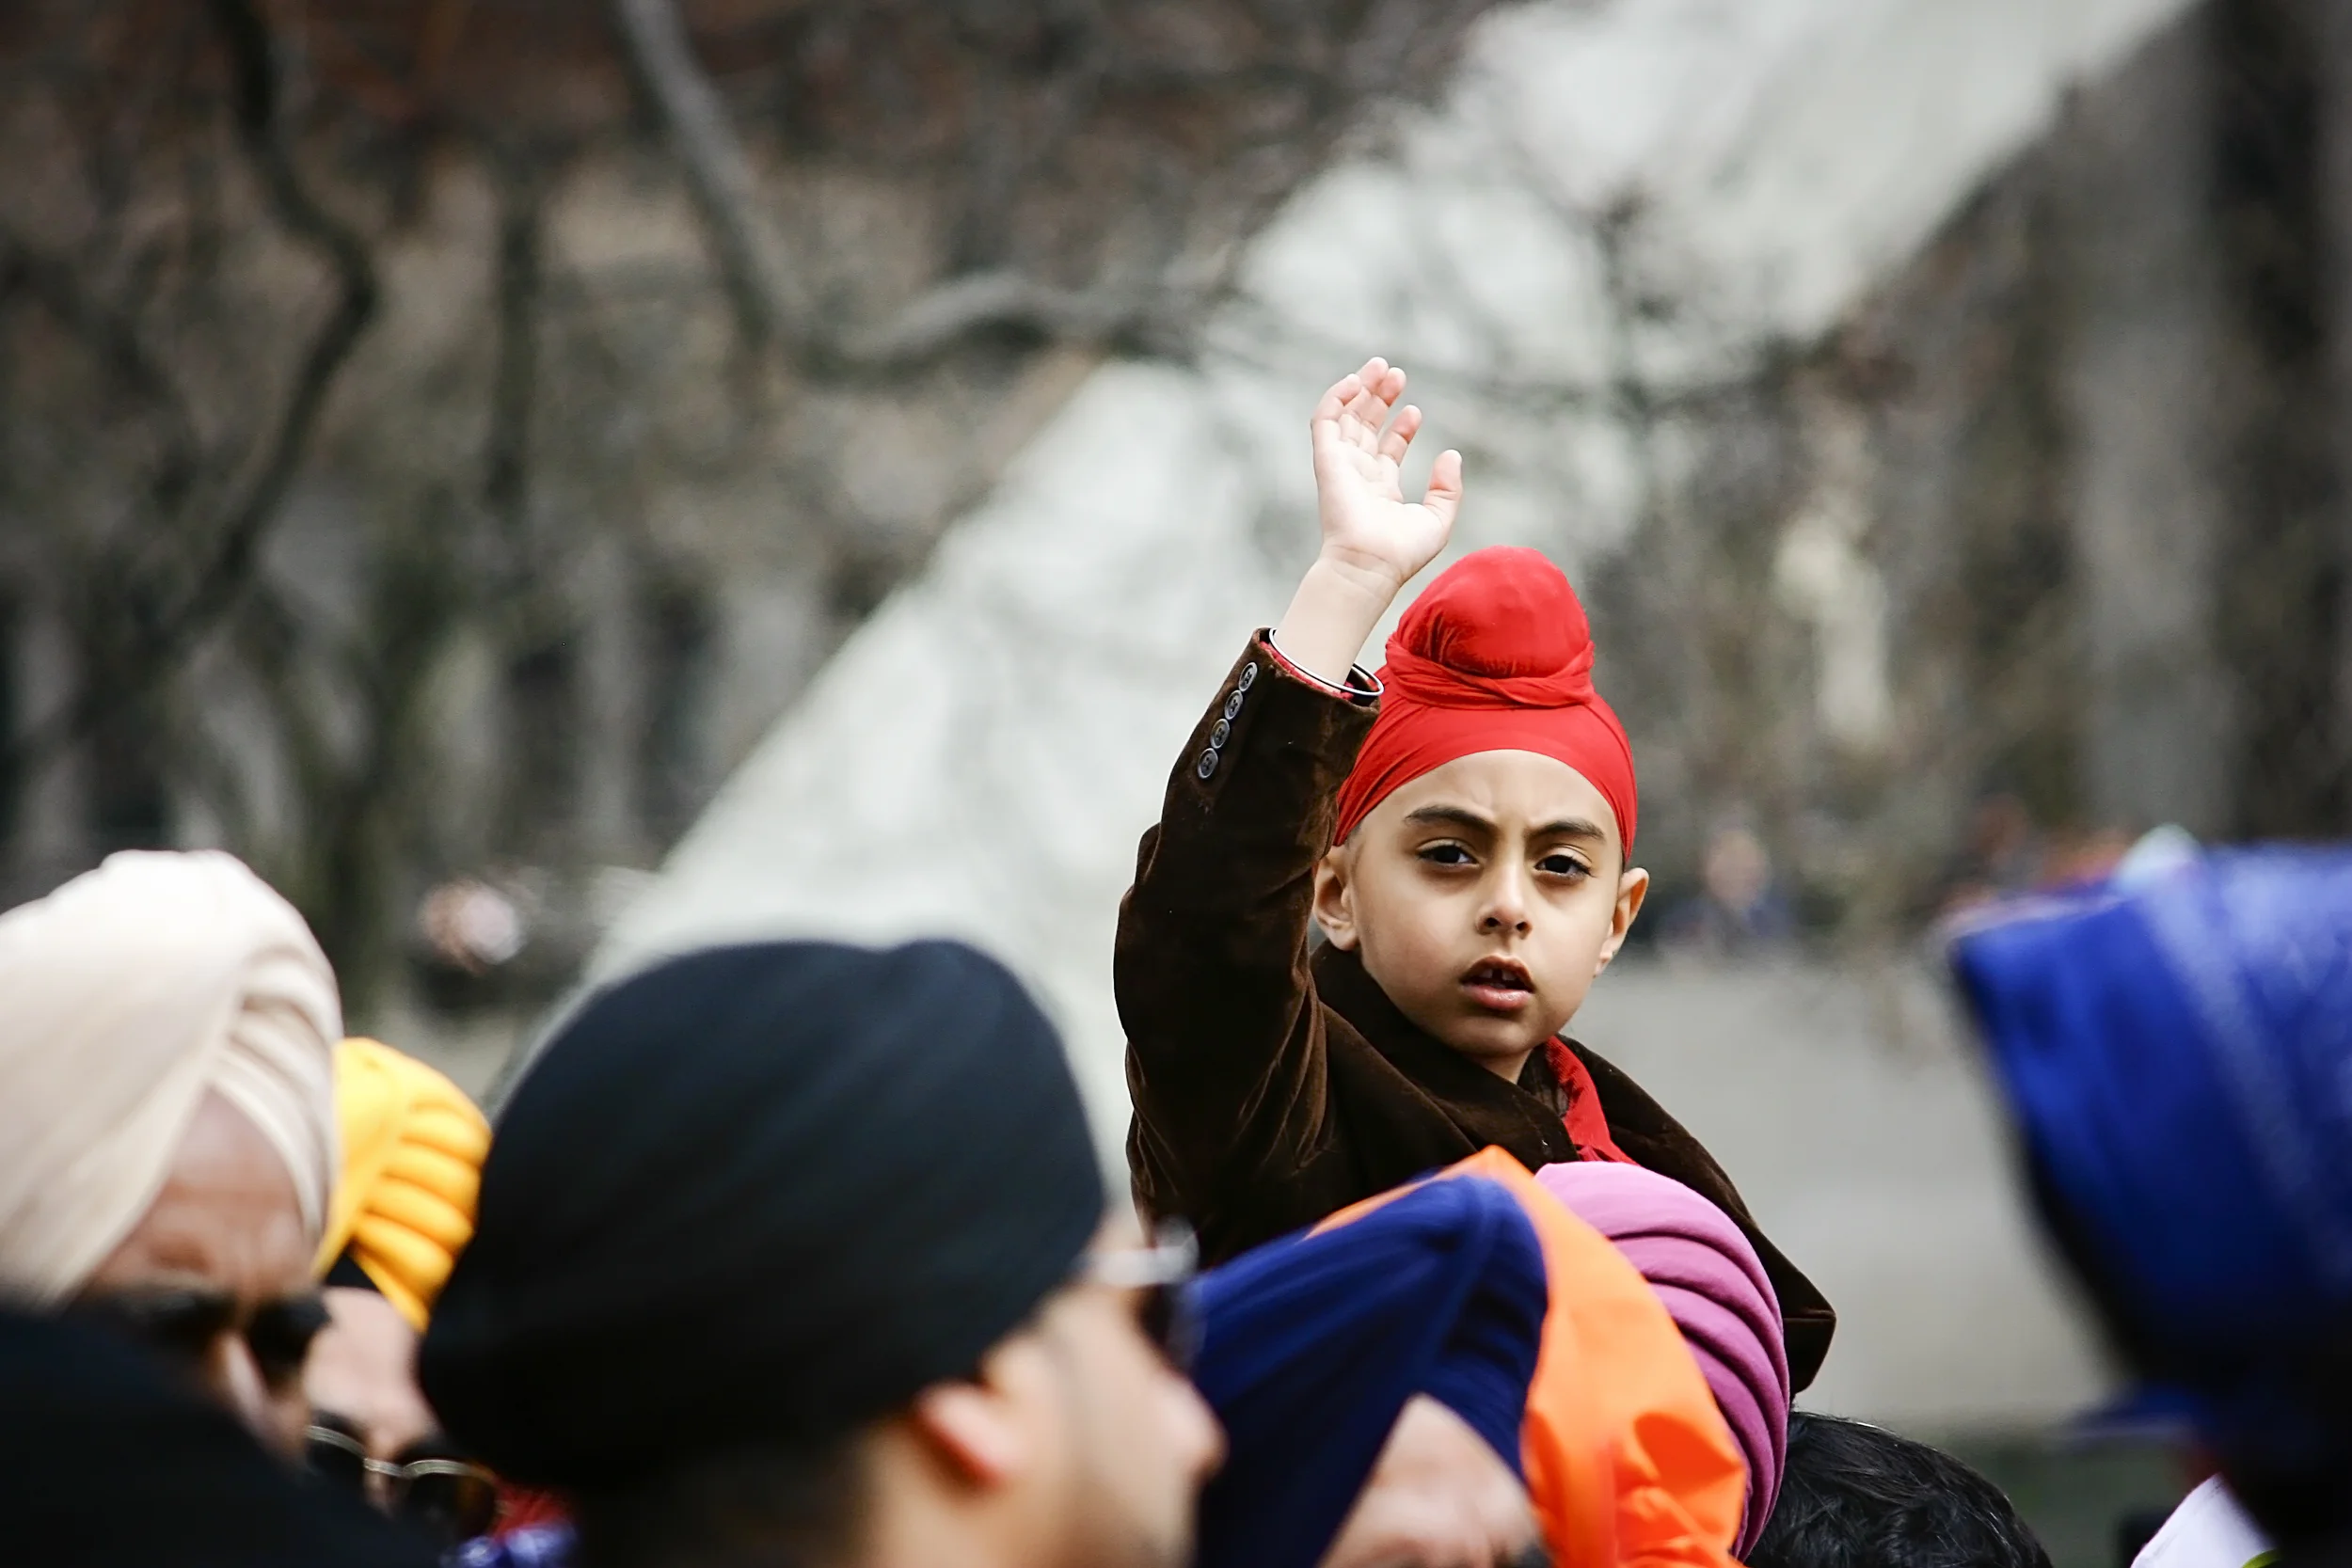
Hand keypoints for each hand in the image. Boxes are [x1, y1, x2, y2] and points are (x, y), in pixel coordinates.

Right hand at [1310, 357, 1462, 596]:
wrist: (1370, 564)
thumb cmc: (1401, 552)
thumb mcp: (1437, 519)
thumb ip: (1447, 489)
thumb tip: (1451, 455)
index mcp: (1381, 490)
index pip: (1387, 451)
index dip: (1401, 428)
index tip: (1415, 411)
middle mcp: (1359, 475)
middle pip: (1365, 427)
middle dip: (1380, 398)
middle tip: (1397, 373)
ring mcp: (1341, 466)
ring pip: (1345, 418)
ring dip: (1360, 390)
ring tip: (1380, 366)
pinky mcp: (1327, 459)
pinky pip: (1324, 420)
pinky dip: (1335, 398)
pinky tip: (1354, 381)